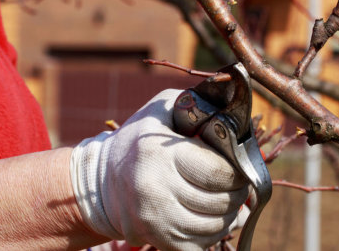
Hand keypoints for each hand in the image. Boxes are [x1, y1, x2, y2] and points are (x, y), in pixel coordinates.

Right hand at [70, 89, 248, 250]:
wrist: (99, 182)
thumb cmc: (137, 141)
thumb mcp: (161, 110)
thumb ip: (196, 102)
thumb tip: (233, 101)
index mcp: (159, 155)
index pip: (219, 173)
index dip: (238, 172)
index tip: (239, 168)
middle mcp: (154, 190)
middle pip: (220, 201)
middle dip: (238, 194)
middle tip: (239, 186)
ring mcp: (154, 219)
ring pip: (214, 226)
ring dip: (230, 215)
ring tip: (229, 202)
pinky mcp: (156, 239)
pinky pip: (199, 243)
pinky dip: (213, 233)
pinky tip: (213, 218)